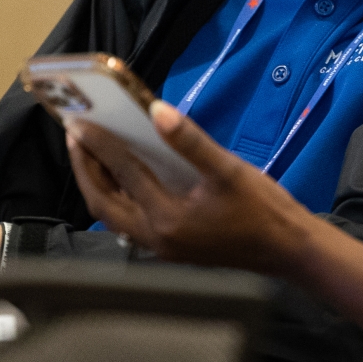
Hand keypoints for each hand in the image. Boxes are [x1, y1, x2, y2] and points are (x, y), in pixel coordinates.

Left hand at [65, 101, 314, 275]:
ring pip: (113, 213)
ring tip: (90, 152)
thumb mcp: (228, 170)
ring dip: (98, 183)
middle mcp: (156, 237)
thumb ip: (190, 141)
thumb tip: (157, 112)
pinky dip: (117, 196)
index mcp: (168, 218)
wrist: (287, 250)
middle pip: (103, 201)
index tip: (80, 121)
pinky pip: (129, 220)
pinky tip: (120, 177)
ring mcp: (160, 246)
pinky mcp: (169, 247)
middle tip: (75, 134)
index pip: (123, 174)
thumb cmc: (262, 209)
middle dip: (85, 167)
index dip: (100, 144)